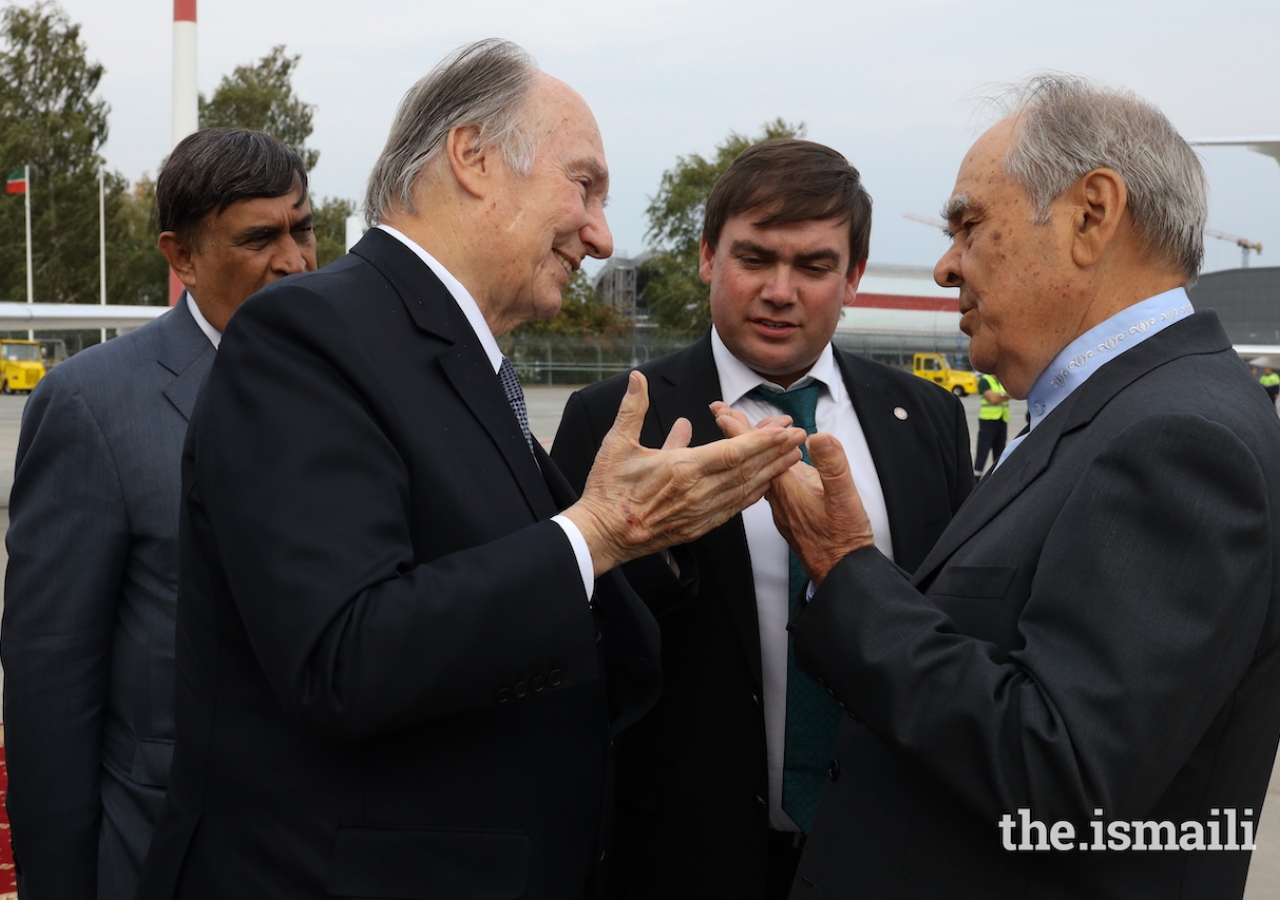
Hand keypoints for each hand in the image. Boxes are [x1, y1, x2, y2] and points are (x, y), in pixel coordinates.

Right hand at [564, 372, 805, 576]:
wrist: (602, 536)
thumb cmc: (608, 491)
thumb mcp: (616, 444)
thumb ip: (632, 409)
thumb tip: (638, 378)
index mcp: (683, 470)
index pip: (733, 452)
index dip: (762, 440)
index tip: (785, 429)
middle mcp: (699, 493)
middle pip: (748, 469)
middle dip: (777, 451)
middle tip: (800, 434)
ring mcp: (701, 513)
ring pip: (746, 490)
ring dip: (772, 471)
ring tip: (793, 456)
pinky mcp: (699, 527)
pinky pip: (734, 508)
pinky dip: (754, 494)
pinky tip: (766, 485)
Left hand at [713, 404, 873, 584]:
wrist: (843, 573)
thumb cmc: (845, 539)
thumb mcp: (845, 499)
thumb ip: (832, 467)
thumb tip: (818, 437)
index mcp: (786, 489)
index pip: (754, 455)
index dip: (738, 431)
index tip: (721, 412)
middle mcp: (778, 498)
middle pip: (750, 460)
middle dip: (737, 434)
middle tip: (722, 412)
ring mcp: (782, 506)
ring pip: (758, 470)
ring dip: (750, 448)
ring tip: (743, 427)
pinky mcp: (790, 513)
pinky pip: (769, 482)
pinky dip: (764, 465)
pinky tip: (765, 464)